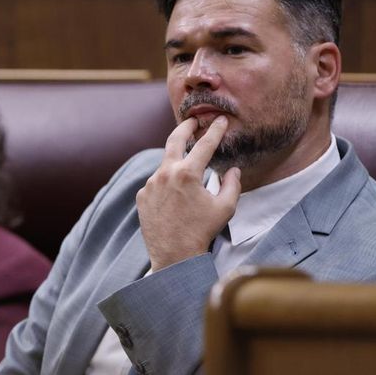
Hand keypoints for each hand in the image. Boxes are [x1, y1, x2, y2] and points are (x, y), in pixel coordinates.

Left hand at [136, 116, 240, 271]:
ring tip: (189, 173)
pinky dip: (167, 184)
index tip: (220, 120)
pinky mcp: (142, 195)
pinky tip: (175, 198)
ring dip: (177, 164)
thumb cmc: (201, 232)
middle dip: (185, 127)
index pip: (204, 144)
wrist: (174, 255)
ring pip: (166, 165)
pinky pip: (156, 183)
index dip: (215, 130)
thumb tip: (233, 170)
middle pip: (174, 140)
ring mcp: (150, 184)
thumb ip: (232, 184)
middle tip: (193, 121)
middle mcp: (165, 174)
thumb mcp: (225, 208)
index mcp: (187, 174)